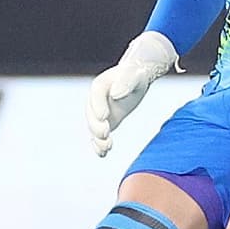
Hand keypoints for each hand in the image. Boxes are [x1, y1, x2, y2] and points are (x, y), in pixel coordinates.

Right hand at [85, 31, 178, 156]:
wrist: (137, 78)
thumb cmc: (136, 74)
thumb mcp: (134, 75)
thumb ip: (126, 82)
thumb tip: (116, 94)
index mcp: (100, 84)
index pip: (96, 94)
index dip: (98, 105)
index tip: (104, 116)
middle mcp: (96, 100)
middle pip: (91, 114)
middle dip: (96, 125)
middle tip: (106, 133)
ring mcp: (99, 113)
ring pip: (94, 128)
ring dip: (98, 138)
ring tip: (107, 147)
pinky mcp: (106, 123)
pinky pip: (99, 135)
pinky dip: (99, 145)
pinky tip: (103, 154)